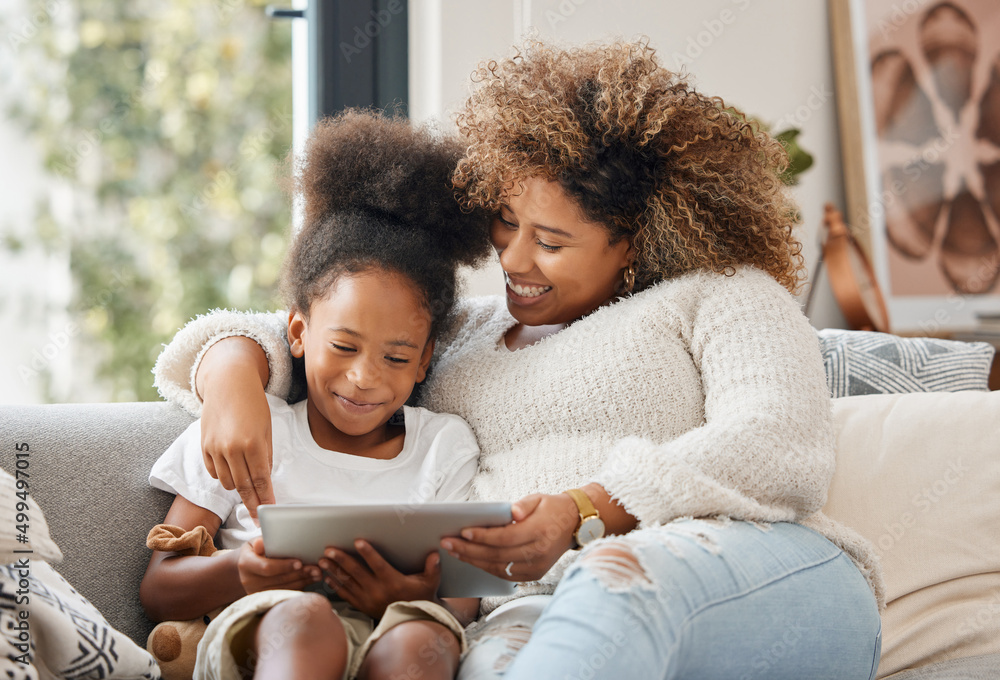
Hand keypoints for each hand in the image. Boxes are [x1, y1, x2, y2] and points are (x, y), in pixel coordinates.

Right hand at [198, 337, 275, 517]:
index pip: (260, 480)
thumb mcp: (267, 429)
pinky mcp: (203, 446)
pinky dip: (223, 476)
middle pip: (243, 486)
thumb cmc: (253, 404)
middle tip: (259, 516)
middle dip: (253, 503)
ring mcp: (215, 448)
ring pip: (227, 482)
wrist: (228, 384)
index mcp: (253, 444)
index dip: (265, 498)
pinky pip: (213, 472)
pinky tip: (232, 473)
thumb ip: (266, 455)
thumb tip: (264, 479)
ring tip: (247, 489)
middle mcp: (232, 449)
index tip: (269, 511)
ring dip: (238, 487)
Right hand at [237, 537, 320, 594]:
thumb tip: (261, 543)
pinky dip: (300, 586)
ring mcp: (256, 592)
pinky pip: (285, 593)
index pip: (267, 567)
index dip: (284, 566)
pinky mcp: (265, 598)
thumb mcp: (255, 542)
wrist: (246, 567)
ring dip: (303, 580)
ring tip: (317, 573)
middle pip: (278, 579)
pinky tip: (311, 579)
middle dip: (299, 574)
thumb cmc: (255, 550)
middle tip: (316, 568)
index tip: (300, 562)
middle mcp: (249, 581)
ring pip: (284, 588)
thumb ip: (261, 542)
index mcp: (245, 564)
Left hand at [320, 540, 440, 618]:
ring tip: (323, 561)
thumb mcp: (430, 583)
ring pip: (348, 582)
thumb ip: (432, 568)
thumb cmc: (420, 597)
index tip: (357, 541)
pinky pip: (346, 595)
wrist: (412, 621)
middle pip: (356, 572)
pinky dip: (336, 586)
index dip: (367, 552)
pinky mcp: (362, 606)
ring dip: (334, 571)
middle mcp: (378, 590)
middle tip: (329, 549)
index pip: (377, 564)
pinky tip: (328, 578)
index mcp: (393, 581)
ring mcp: (368, 599)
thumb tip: (435, 554)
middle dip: (341, 559)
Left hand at [441, 493, 578, 581]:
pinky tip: (472, 559)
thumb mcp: (538, 498)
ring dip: (473, 561)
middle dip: (469, 550)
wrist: (574, 525)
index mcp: (539, 532)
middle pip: (497, 555)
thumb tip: (511, 512)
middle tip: (447, 543)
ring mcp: (536, 567)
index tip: (462, 531)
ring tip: (454, 552)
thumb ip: (523, 505)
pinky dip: (486, 567)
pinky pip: (505, 574)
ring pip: (498, 567)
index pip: (505, 538)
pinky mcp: (534, 574)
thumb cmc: (551, 508)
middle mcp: (538, 553)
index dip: (482, 536)